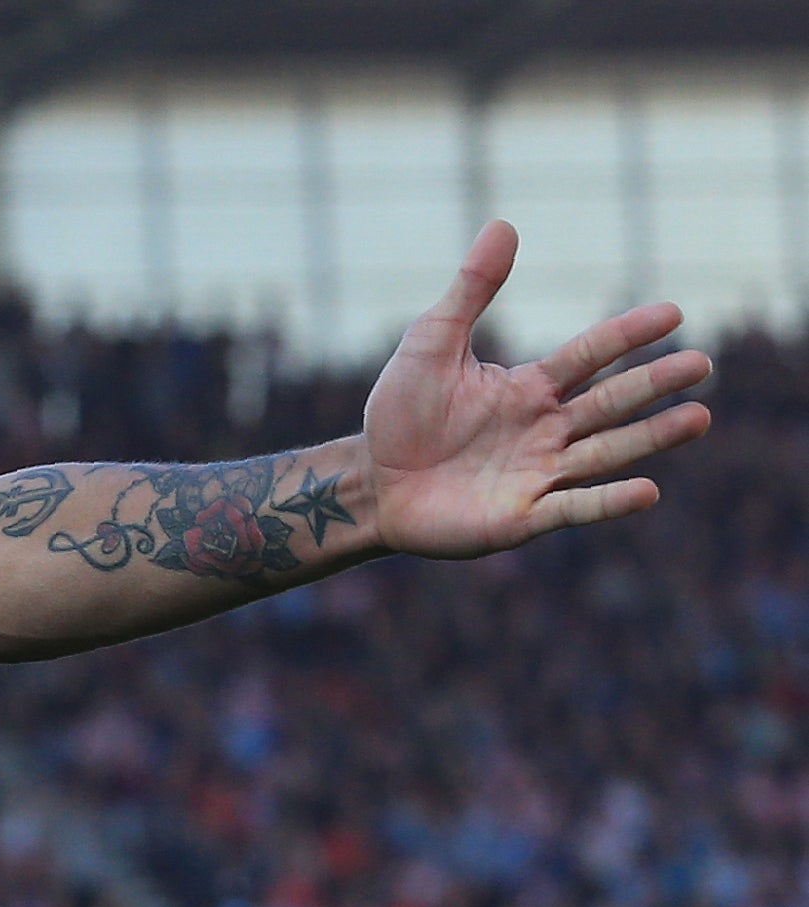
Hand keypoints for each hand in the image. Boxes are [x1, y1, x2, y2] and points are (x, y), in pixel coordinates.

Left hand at [365, 219, 711, 557]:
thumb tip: (504, 223)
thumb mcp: (431, 344)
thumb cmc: (400, 413)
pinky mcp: (522, 517)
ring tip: (698, 417)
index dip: (628, 334)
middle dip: (655, 384)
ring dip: (651, 437)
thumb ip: (471, 291)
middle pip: (610, 403)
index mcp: (529, 388)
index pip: (590, 354)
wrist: (371, 482)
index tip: (673, 313)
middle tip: (701, 365)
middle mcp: (545, 429)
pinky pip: (574, 508)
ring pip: (606, 453)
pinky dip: (609, 502)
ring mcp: (538, 474)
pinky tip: (647, 491)